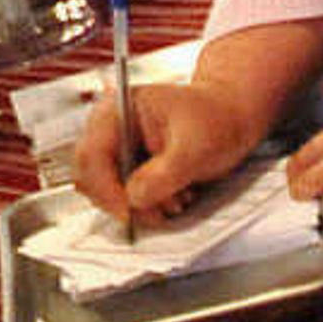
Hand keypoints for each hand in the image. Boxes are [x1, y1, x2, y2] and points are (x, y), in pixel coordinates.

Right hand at [74, 74, 281, 224]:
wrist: (232, 116)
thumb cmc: (216, 118)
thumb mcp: (195, 148)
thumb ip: (163, 174)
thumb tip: (134, 197)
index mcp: (118, 109)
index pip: (92, 154)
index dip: (105, 187)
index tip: (128, 211)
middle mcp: (111, 128)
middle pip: (91, 176)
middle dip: (122, 200)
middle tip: (157, 212)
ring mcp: (117, 149)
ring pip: (105, 191)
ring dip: (139, 204)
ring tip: (175, 197)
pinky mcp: (128, 167)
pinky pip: (122, 196)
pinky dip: (146, 204)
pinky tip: (173, 194)